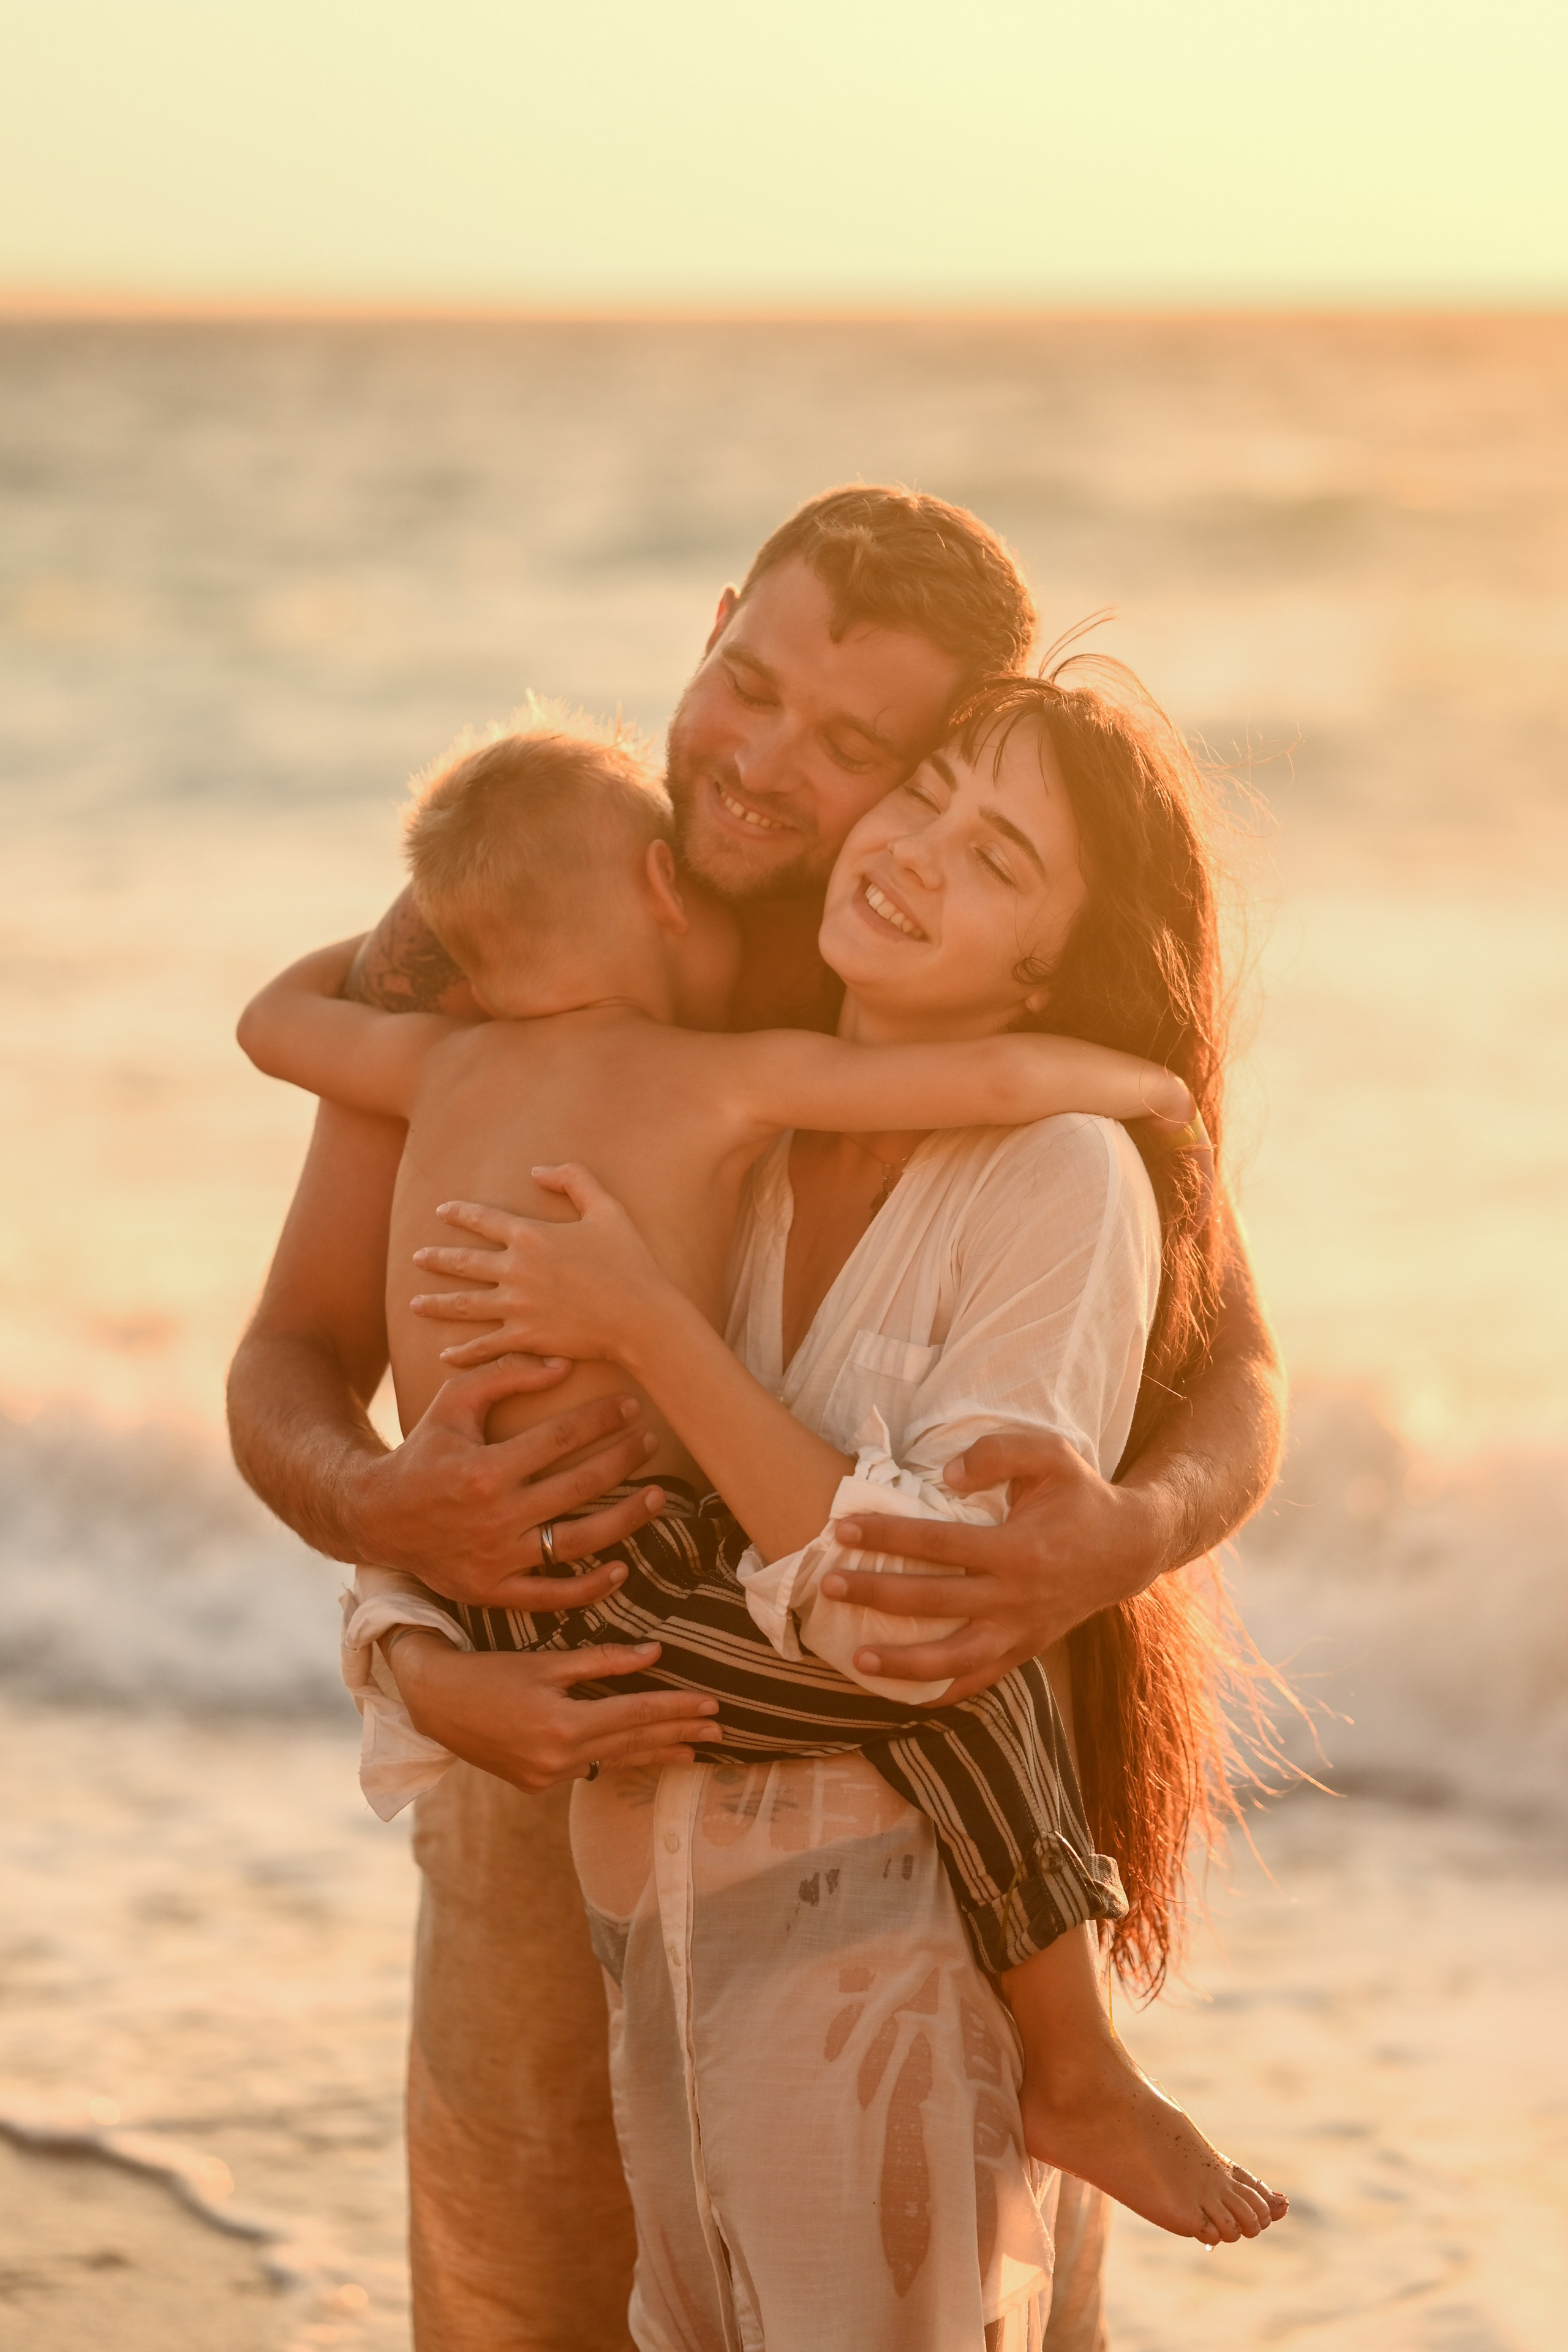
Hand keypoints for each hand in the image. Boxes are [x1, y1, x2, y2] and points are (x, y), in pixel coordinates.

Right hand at [348, 1355, 666, 1606]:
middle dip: (624, 1460)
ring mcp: (496, 1558)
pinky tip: (621, 1569)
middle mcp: (494, 1516)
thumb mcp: (452, 1402)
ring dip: (625, 1520)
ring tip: (657, 1497)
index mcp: (485, 1468)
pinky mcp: (492, 1590)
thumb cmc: (423, 1451)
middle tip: (652, 1442)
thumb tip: (563, 1365)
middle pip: (579, 1487)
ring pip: (577, 1543)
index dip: (602, 1419)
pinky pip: (550, 1596)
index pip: (561, 1438)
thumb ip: (504, 1376)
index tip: (631, 1407)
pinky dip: (589, 1589)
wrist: (377, 1516)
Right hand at [390, 1633, 722, 1791]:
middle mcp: (558, 1759)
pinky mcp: (536, 1785)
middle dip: (677, 1736)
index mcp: (563, 1725)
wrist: (435, 1704)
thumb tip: (654, 1654)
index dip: (676, 1709)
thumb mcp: (547, 1660)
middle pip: (632, 1744)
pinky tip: (637, 1755)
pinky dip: (613, 1759)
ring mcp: (547, 1777)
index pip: (635, 1715)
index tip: (710, 1706)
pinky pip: (586, 1769)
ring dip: (653, 1754)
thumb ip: (602, 1661)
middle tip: (717, 1732)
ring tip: (690, 1752)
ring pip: (613, 1761)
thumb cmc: (490, 1671)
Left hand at [409, 1170, 670, 1369]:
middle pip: (463, 1262)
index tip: (442, 1211)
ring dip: (436, 1304)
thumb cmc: (629, 1261)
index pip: (483, 1219)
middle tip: (417, 1258)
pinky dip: (462, 1353)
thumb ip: (574, 1179)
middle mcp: (516, 1270)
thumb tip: (537, 1169)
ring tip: (415, 1304)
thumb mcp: (607, 1208)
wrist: (641, 1316)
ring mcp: (517, 1307)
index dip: (460, 1213)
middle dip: (437, 1258)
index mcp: (531, 1236)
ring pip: (464, 1305)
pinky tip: (444, 1354)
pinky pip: (484, 1346)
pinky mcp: (525, 1338)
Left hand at [822, 1433, 1171, 1703]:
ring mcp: (1021, 1631)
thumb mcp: (1052, 1454)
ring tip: (857, 1658)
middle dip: (877, 1593)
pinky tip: (903, 1696)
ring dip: (903, 1663)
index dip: (888, 1535)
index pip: (938, 1542)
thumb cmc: (1081, 1496)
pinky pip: (981, 1681)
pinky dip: (944, 1692)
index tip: (843, 1529)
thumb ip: (999, 1453)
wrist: (1129, 1549)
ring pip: (955, 1659)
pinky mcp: (1026, 1650)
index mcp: (1018, 1548)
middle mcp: (1016, 1596)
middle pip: (934, 1601)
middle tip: (830, 1586)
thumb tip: (946, 1475)